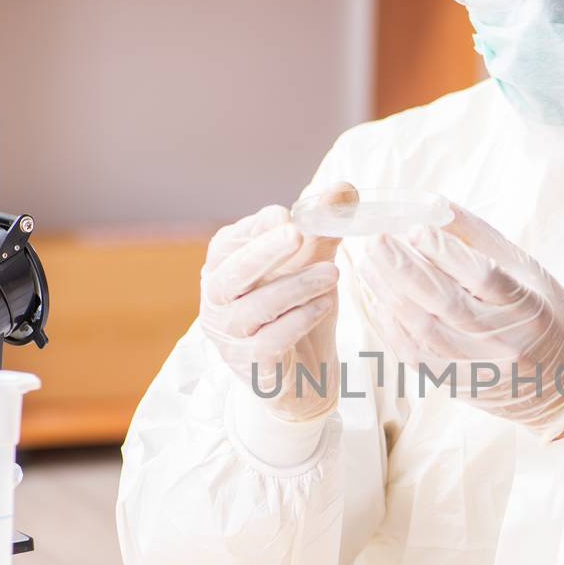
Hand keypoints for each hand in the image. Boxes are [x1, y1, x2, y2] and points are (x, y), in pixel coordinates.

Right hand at [200, 185, 357, 421]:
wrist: (304, 376)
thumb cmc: (299, 310)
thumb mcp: (313, 263)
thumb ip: (324, 227)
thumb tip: (345, 188)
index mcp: (223, 269)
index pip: (229, 243)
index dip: (257, 228)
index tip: (289, 215)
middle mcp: (218, 302)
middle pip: (231, 274)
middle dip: (265, 251)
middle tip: (298, 233)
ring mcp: (230, 337)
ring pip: (255, 308)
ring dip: (296, 286)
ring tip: (333, 273)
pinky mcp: (252, 366)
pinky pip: (270, 342)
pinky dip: (299, 320)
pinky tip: (325, 305)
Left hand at [357, 204, 563, 440]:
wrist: (562, 388)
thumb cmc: (547, 318)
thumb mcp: (530, 272)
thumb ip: (480, 239)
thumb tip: (433, 205)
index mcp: (527, 309)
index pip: (483, 277)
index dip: (446, 252)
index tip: (417, 227)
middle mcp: (501, 342)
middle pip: (444, 303)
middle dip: (403, 269)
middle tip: (377, 240)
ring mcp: (475, 367)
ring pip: (421, 329)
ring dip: (388, 293)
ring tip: (367, 263)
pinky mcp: (454, 383)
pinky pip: (412, 352)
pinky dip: (389, 323)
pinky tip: (376, 297)